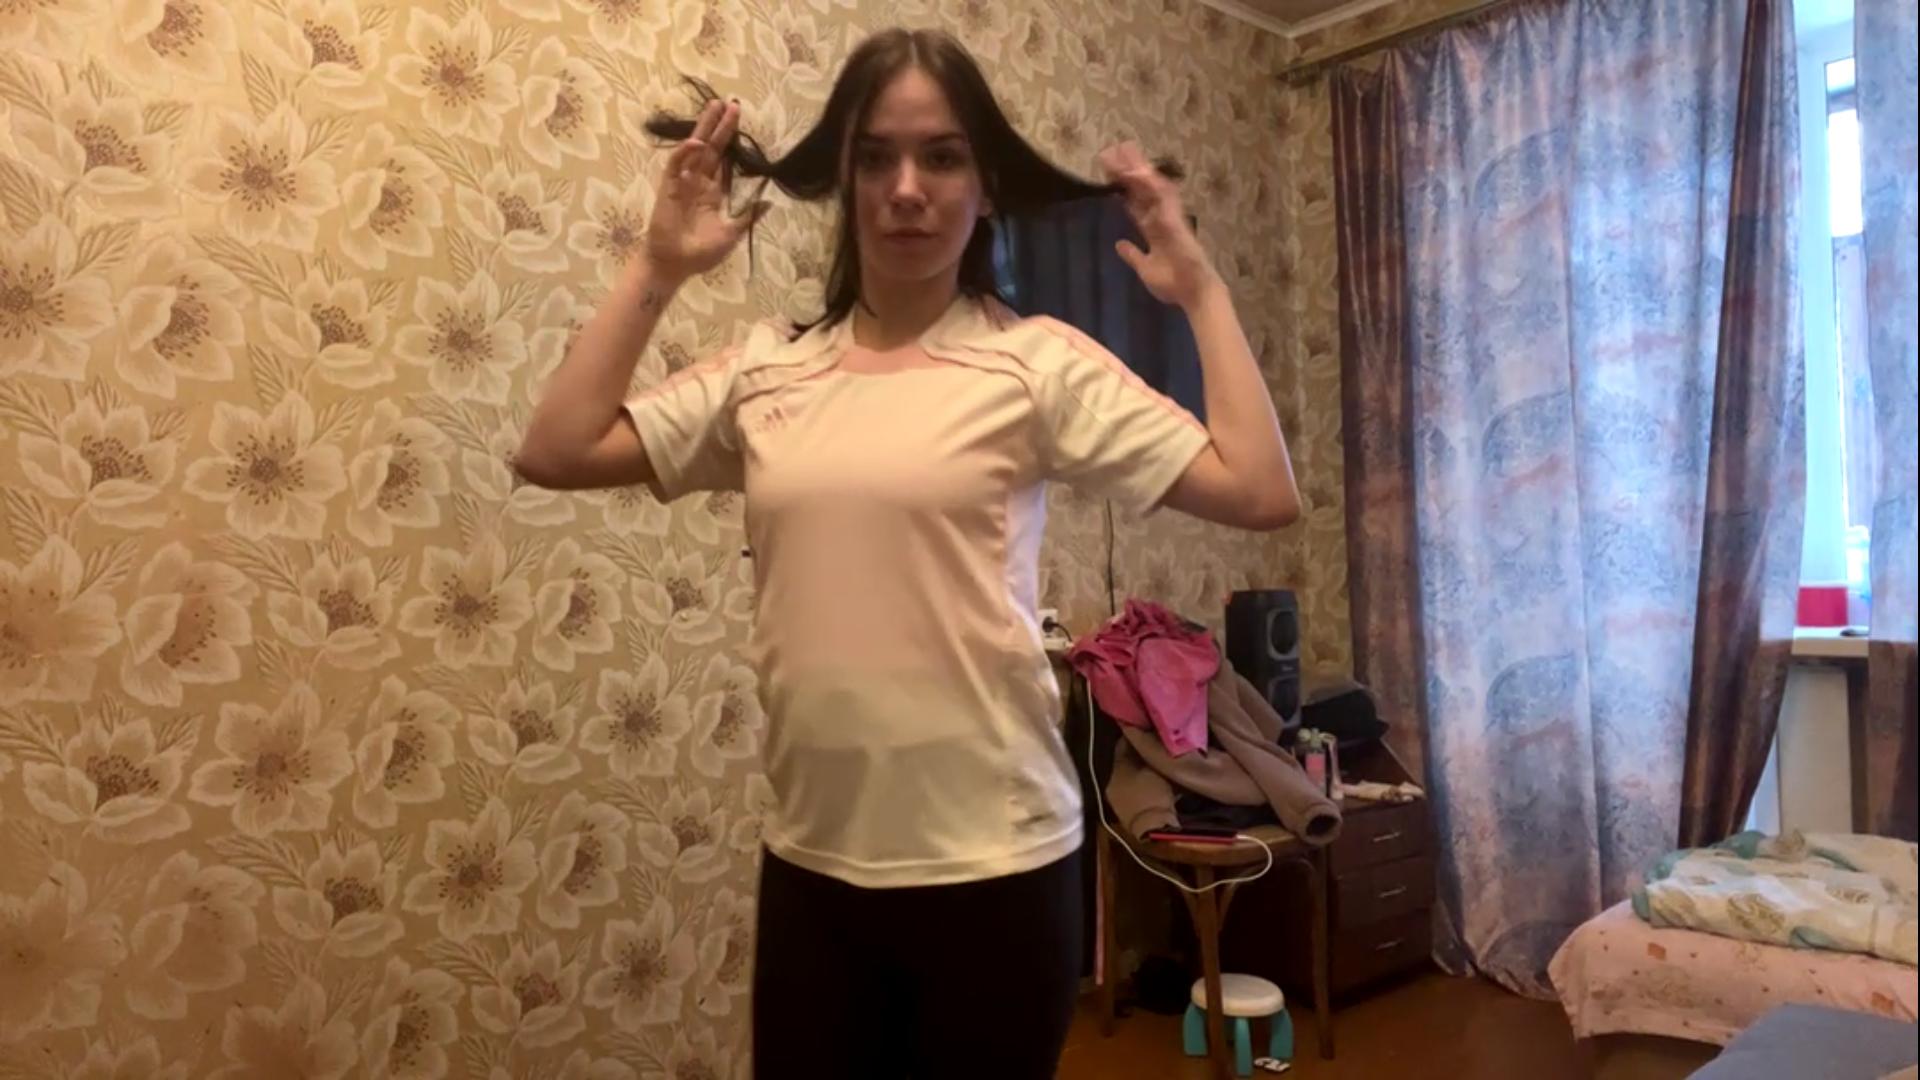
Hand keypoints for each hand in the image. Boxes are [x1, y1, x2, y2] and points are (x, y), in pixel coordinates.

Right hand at [644, 100, 769, 283]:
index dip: (731, 141)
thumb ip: (748, 216)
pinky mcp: (669, 187)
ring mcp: (683, 182)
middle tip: (732, 103)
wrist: (674, 265)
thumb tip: (769, 202)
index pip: (723, 160)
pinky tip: (698, 143)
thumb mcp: (731, 234)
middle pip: (711, 147)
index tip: (739, 121)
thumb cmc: (700, 254)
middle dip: (721, 126)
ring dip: (704, 128)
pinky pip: (676, 165)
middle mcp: (698, 182)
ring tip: (715, 106)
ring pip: (695, 148)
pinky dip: (685, 153)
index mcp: (713, 192)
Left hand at [1099, 141, 1221, 309]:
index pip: (1135, 203)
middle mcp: (1161, 218)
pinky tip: (1136, 172)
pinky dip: (1150, 184)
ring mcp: (1170, 217)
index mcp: (1154, 229)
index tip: (1108, 172)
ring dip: (1138, 168)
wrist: (1194, 294)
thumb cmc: (1174, 283)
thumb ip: (1133, 255)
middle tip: (1111, 150)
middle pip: (1142, 189)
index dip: (1123, 188)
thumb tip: (1119, 244)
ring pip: (1153, 186)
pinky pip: (1163, 198)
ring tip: (1123, 150)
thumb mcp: (1145, 268)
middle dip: (1128, 170)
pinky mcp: (1176, 220)